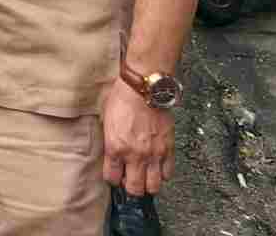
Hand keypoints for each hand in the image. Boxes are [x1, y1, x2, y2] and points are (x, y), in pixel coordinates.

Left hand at [102, 79, 174, 195]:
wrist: (144, 88)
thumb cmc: (123, 99)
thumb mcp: (107, 122)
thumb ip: (110, 143)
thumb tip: (112, 156)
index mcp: (115, 148)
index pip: (111, 178)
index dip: (113, 179)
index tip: (115, 175)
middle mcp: (134, 155)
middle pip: (134, 189)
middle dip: (131, 187)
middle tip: (130, 180)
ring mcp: (153, 154)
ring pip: (153, 186)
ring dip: (148, 184)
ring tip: (145, 176)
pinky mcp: (168, 149)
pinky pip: (168, 173)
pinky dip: (163, 174)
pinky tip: (158, 167)